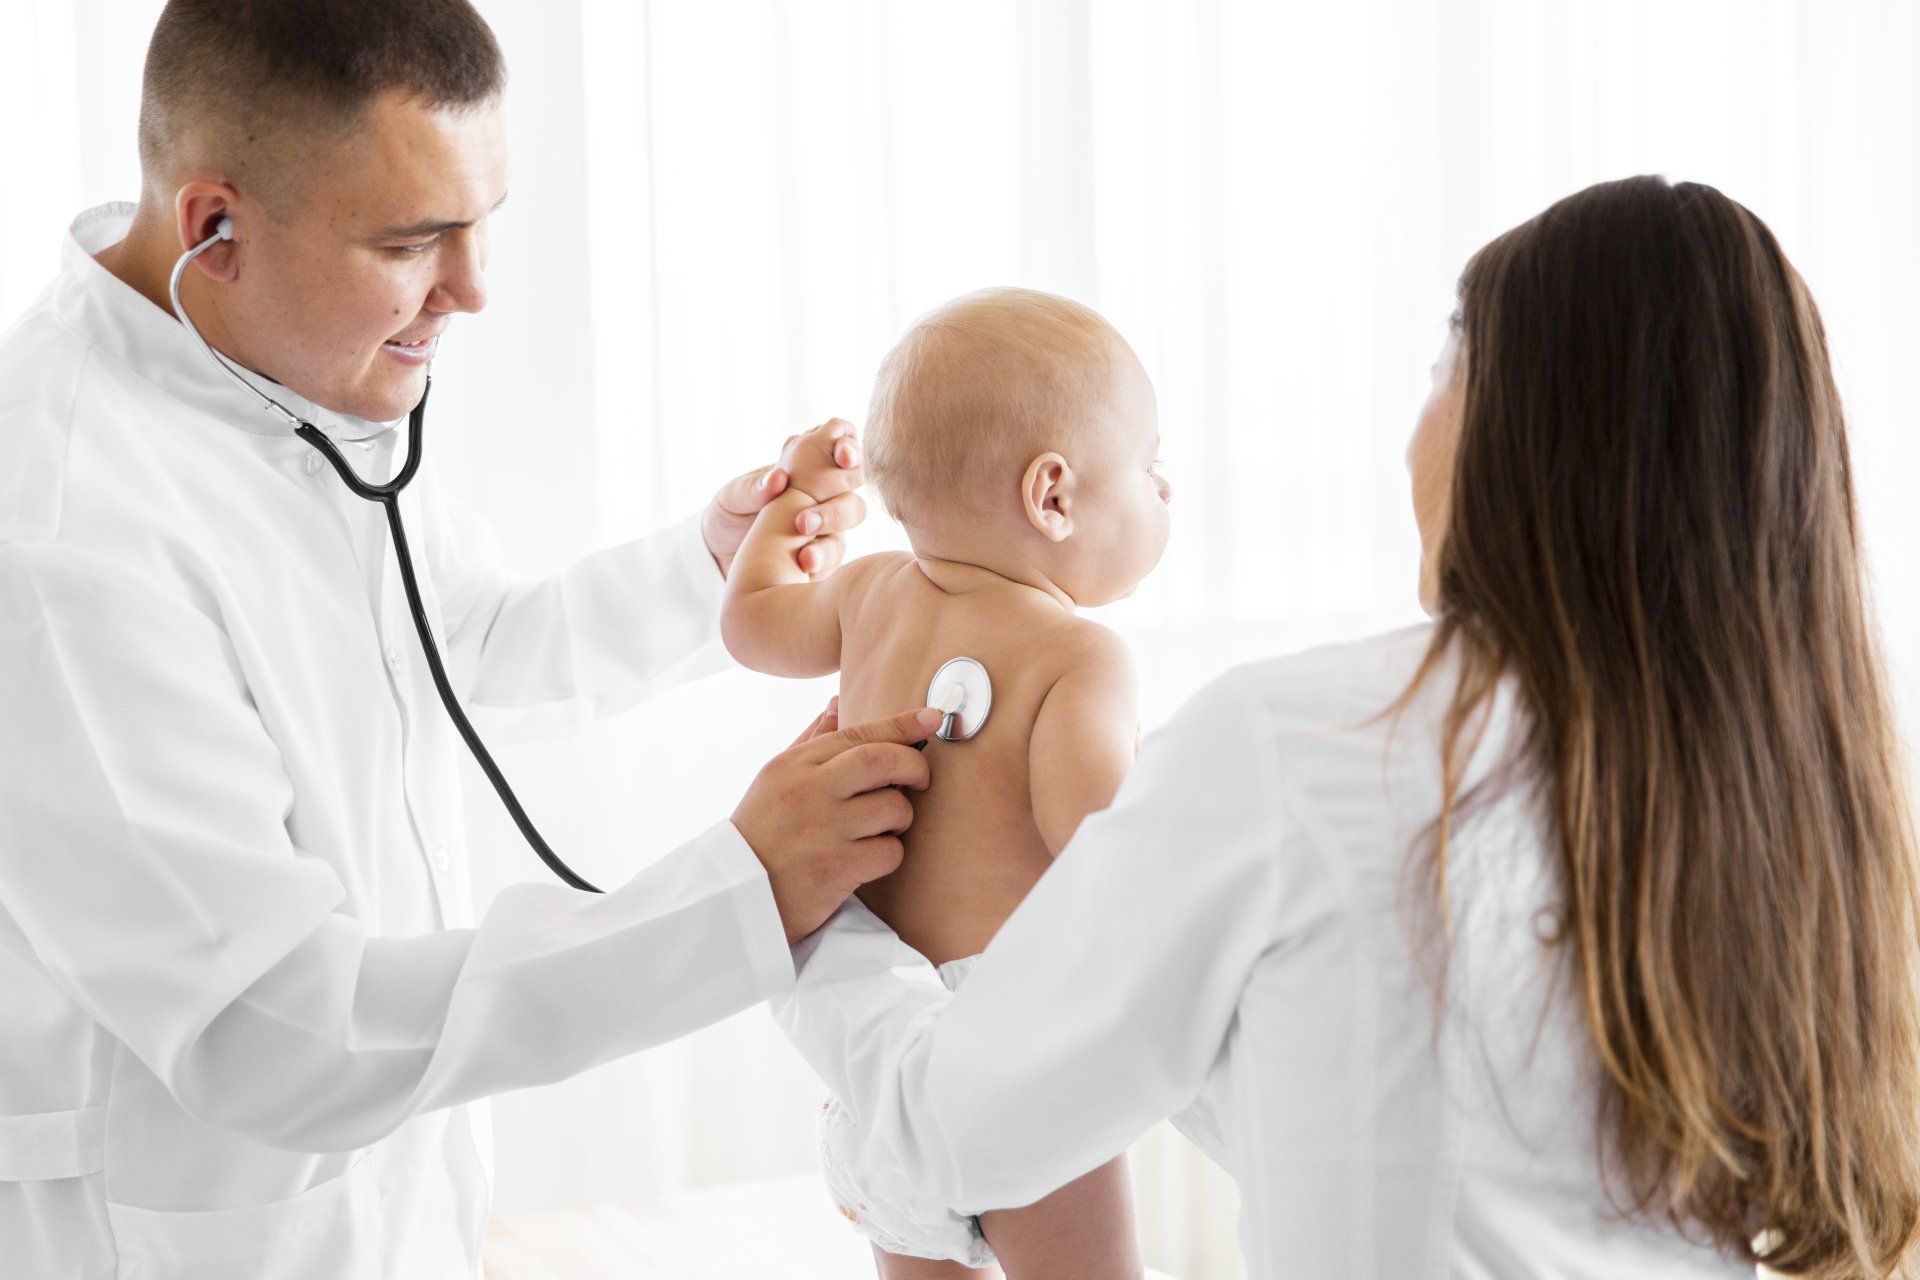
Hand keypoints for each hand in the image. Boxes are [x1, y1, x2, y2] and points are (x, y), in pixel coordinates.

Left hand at [703, 419, 866, 579]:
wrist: (720, 554)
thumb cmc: (729, 514)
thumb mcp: (733, 497)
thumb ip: (755, 488)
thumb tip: (779, 478)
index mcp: (806, 471)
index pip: (840, 450)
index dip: (848, 448)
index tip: (843, 457)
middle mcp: (824, 498)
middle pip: (852, 498)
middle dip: (838, 509)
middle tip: (804, 523)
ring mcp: (827, 529)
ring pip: (847, 533)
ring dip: (829, 542)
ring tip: (804, 558)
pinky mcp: (823, 559)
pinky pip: (834, 562)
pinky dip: (823, 567)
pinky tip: (803, 573)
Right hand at [733, 702, 940, 943]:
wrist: (734, 897)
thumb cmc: (761, 833)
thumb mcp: (774, 778)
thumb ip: (810, 740)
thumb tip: (839, 703)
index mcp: (793, 765)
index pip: (857, 733)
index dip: (901, 725)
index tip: (931, 718)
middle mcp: (808, 791)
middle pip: (882, 760)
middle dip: (914, 765)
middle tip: (919, 779)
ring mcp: (822, 830)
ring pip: (893, 807)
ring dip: (901, 817)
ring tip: (884, 826)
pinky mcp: (835, 869)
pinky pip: (889, 852)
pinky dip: (890, 854)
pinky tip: (870, 858)